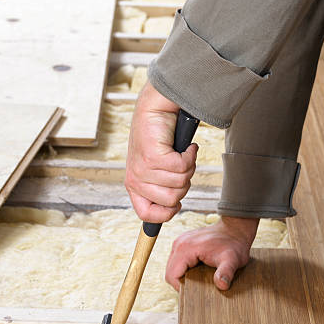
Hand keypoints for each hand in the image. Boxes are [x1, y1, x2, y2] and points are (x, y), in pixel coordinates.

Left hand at [125, 81, 197, 222]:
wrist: (155, 109)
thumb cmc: (158, 138)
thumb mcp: (156, 168)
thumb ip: (162, 187)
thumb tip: (173, 207)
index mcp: (134, 186)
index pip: (147, 215)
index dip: (166, 214)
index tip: (176, 205)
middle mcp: (135, 180)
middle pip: (172, 201)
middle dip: (183, 184)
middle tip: (180, 166)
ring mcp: (142, 169)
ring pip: (180, 183)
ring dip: (188, 167)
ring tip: (181, 153)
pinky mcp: (153, 157)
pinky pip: (182, 168)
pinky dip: (190, 155)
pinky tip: (185, 147)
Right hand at [165, 216, 259, 290]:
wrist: (235, 229)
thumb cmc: (233, 244)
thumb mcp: (232, 260)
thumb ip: (226, 273)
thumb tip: (222, 285)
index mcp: (185, 248)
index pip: (172, 276)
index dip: (180, 288)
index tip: (194, 293)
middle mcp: (179, 244)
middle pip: (170, 272)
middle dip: (181, 283)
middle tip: (197, 288)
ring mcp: (180, 242)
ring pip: (173, 267)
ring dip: (182, 276)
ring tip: (198, 280)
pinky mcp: (183, 243)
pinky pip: (177, 261)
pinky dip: (184, 269)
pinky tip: (197, 272)